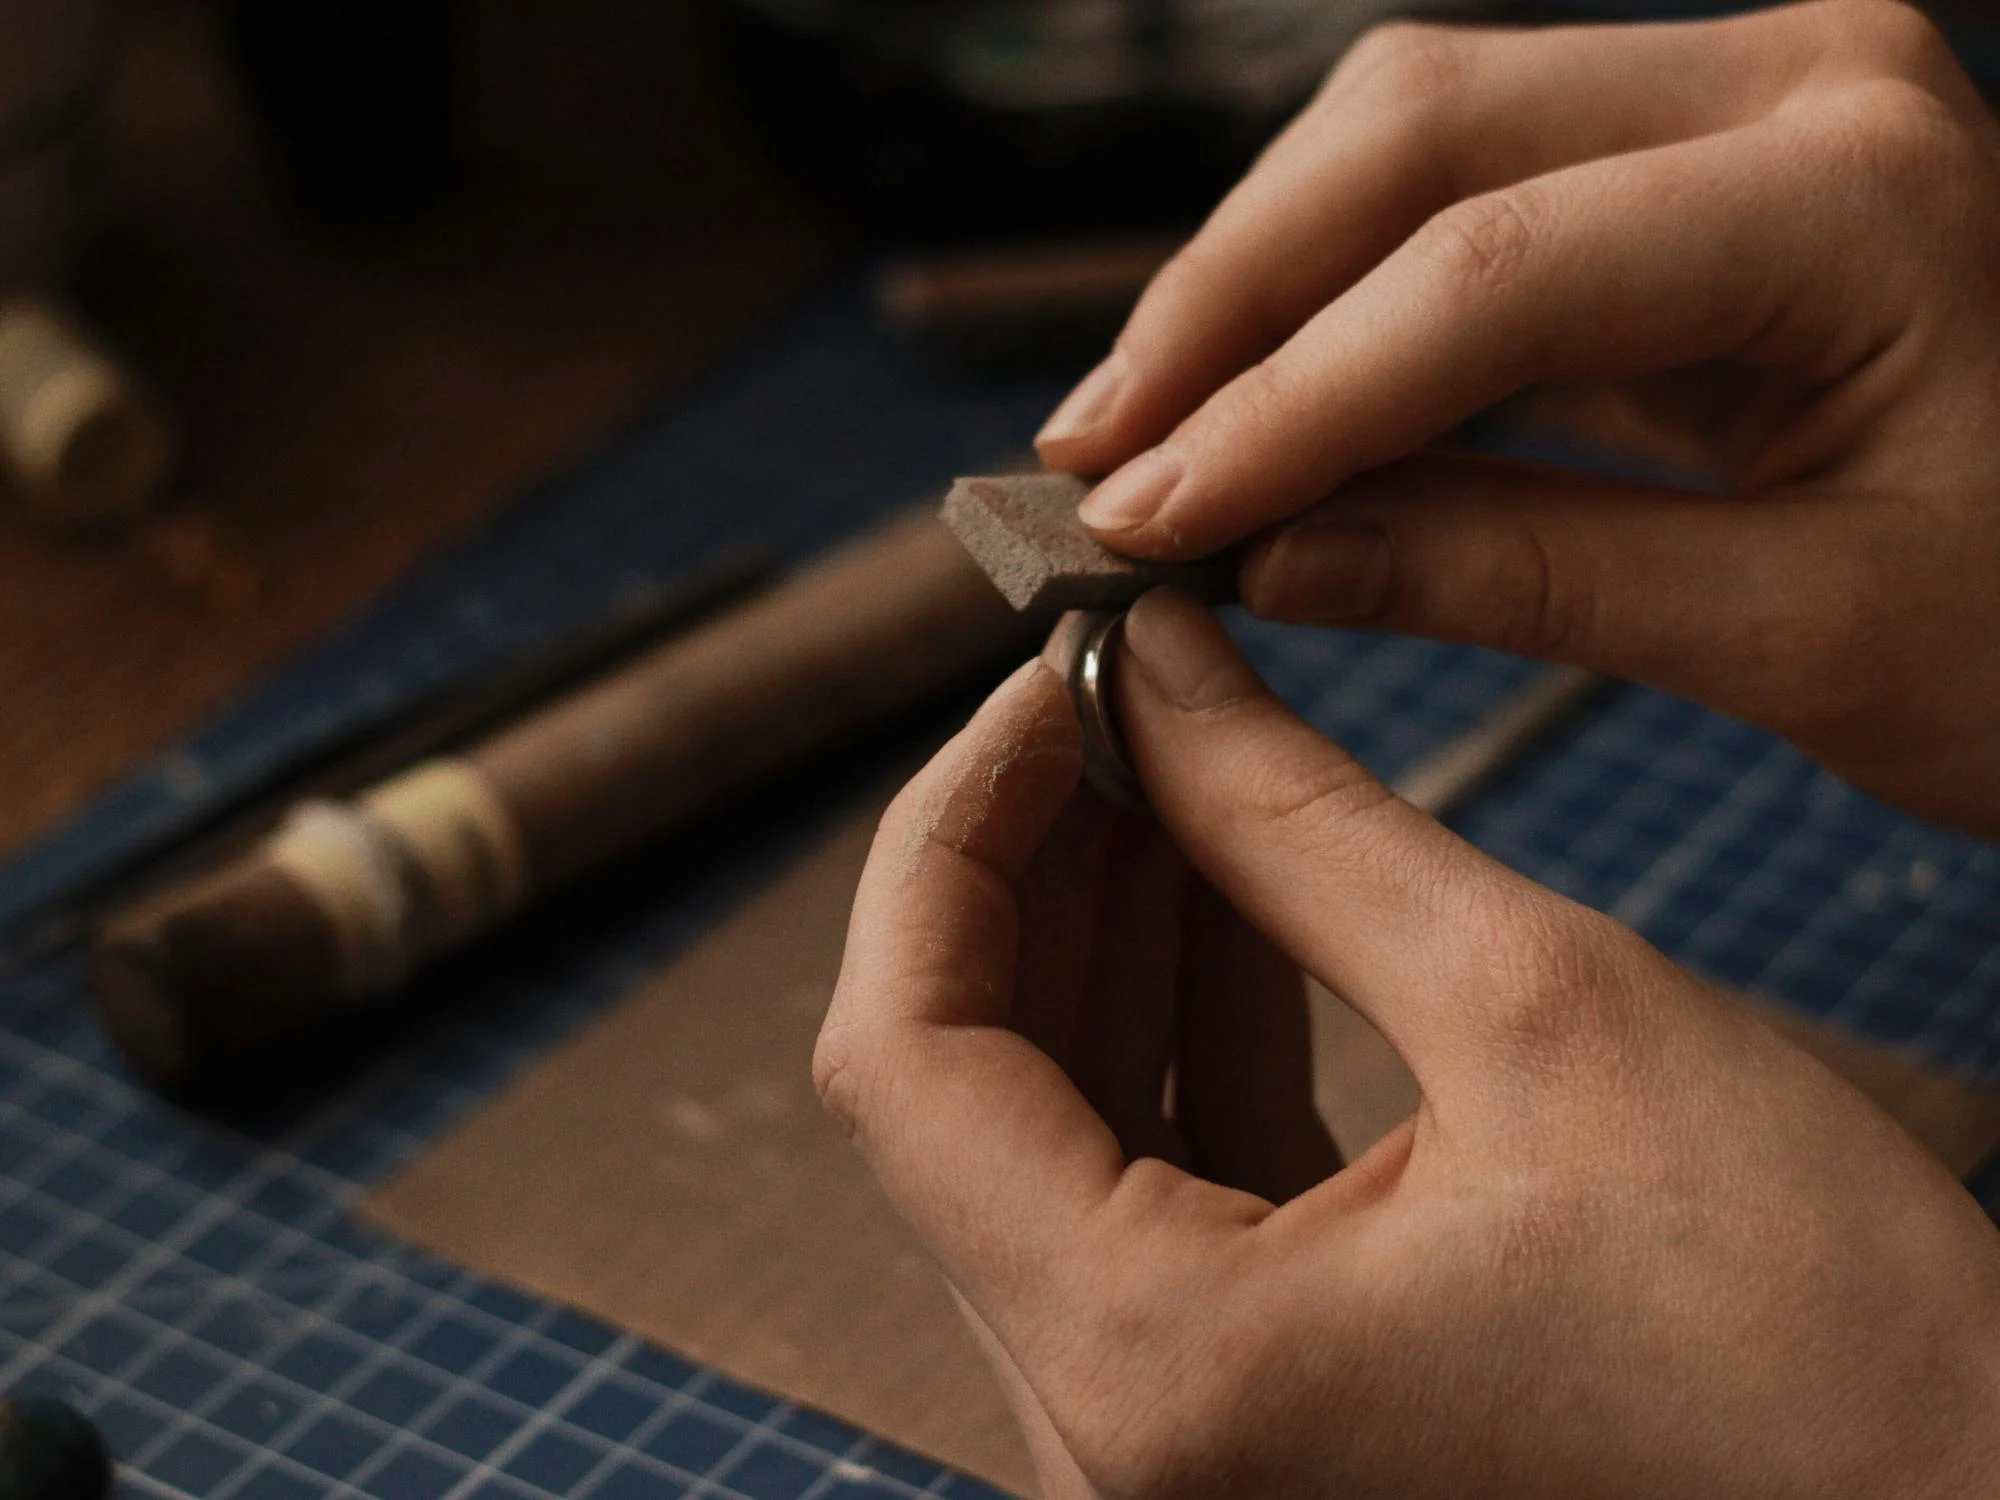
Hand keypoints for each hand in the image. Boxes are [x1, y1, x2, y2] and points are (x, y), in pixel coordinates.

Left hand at [816, 591, 1999, 1498]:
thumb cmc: (1813, 1330)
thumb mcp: (1539, 1006)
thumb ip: (1294, 821)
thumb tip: (1149, 671)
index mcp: (1153, 1367)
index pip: (900, 1059)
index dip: (949, 835)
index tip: (1042, 681)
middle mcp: (1119, 1433)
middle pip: (959, 1089)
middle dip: (1026, 863)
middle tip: (1110, 689)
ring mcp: (1176, 1433)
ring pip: (1051, 1125)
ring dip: (1103, 926)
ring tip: (1167, 749)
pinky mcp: (1255, 1405)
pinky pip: (1152, 1180)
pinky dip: (1178, 1021)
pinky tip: (1230, 878)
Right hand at [1033, 1, 1999, 836]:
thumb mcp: (1799, 639)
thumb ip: (1517, 579)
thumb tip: (1262, 558)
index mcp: (1857, 188)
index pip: (1492, 273)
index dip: (1282, 403)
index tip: (1138, 518)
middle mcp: (1795, 78)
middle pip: (1417, 134)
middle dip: (1227, 304)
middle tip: (1092, 457)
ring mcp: (1742, 96)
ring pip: (1414, 135)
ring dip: (1258, 285)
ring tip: (1142, 435)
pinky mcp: (1693, 158)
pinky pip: (1463, 193)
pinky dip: (1340, 299)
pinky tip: (1256, 402)